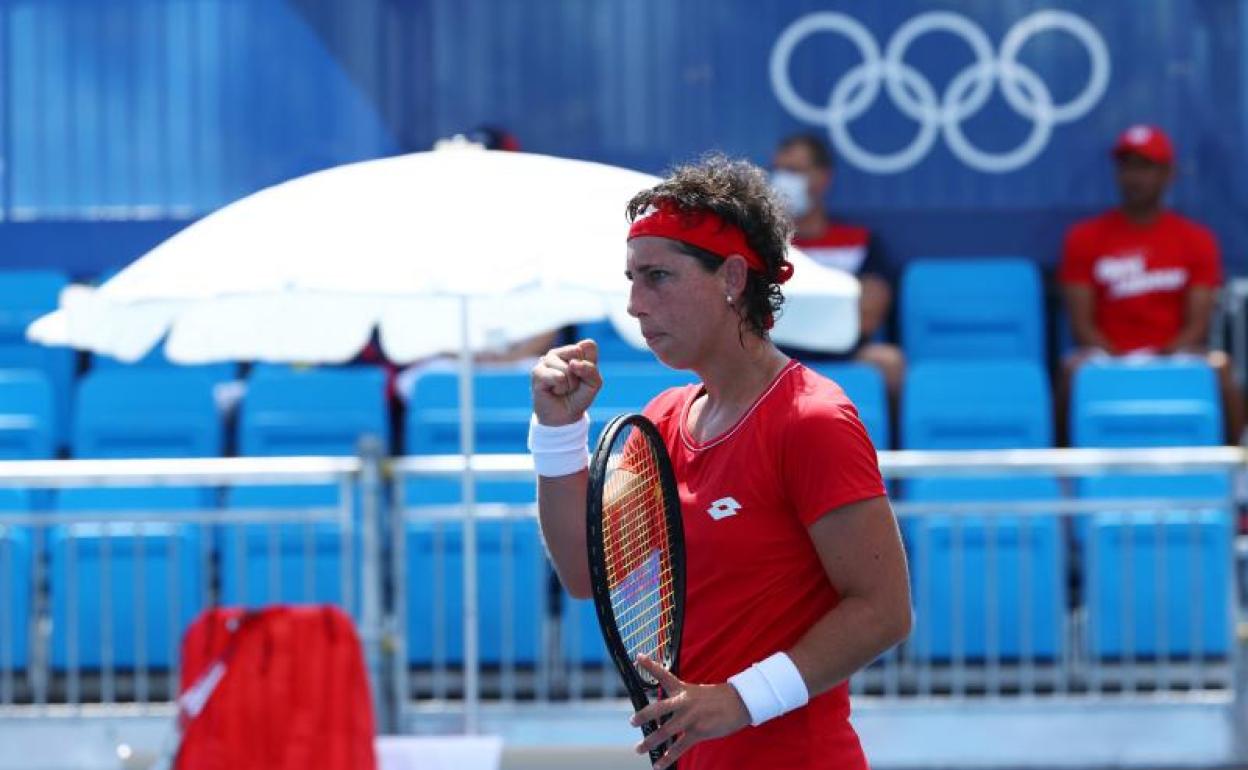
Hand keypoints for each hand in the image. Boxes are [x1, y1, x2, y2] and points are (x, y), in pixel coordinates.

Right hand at [530, 339, 602, 425]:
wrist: (563, 417)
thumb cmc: (578, 397)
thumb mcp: (594, 384)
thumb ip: (591, 370)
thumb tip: (573, 364)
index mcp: (574, 351)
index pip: (588, 346)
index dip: (590, 365)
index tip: (584, 376)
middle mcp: (559, 352)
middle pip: (577, 352)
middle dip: (580, 374)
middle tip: (572, 384)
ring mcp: (546, 360)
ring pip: (568, 368)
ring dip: (570, 384)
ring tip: (563, 389)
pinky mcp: (537, 371)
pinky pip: (558, 377)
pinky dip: (561, 388)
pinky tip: (554, 390)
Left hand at [630, 654, 750, 768]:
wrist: (740, 703)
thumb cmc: (718, 699)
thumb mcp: (697, 692)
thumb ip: (681, 700)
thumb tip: (666, 713)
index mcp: (683, 690)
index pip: (664, 675)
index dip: (650, 665)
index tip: (638, 657)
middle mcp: (684, 702)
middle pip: (659, 708)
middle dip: (644, 716)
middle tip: (632, 722)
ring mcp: (690, 718)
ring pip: (665, 731)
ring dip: (650, 742)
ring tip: (639, 749)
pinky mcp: (698, 732)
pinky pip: (679, 747)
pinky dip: (668, 757)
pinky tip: (659, 765)